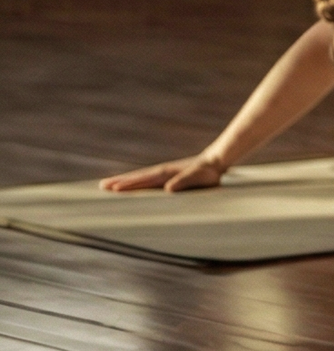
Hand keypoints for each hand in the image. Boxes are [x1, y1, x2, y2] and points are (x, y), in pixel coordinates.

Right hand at [99, 153, 226, 192]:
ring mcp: (162, 173)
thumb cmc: (207, 172)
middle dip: (119, 181)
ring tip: (108, 185)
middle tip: (101, 186)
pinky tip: (131, 186)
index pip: (142, 180)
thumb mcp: (197, 177)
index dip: (128, 185)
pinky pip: (146, 179)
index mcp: (165, 173)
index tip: (113, 188)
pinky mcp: (166, 175)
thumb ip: (184, 182)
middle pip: (136, 177)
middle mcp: (160, 172)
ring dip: (124, 181)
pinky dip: (135, 181)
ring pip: (139, 177)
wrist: (215, 161)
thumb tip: (168, 189)